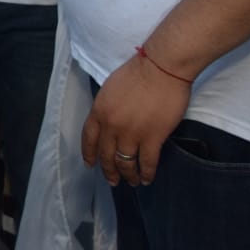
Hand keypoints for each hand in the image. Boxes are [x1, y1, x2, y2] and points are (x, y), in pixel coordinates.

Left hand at [81, 51, 190, 186]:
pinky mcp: (153, 137)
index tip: (90, 164)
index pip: (89, 138)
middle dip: (109, 170)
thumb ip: (107, 108)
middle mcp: (111, 125)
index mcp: (99, 111)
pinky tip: (146, 178)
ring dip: (128, 175)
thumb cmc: (138, 73)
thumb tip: (109, 122)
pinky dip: (146, 173)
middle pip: (106, 155)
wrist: (160, 68)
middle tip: (113, 180)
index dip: (89, 154)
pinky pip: (146, 162)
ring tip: (131, 182)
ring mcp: (131, 133)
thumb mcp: (110, 90)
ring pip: (125, 162)